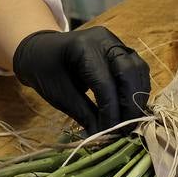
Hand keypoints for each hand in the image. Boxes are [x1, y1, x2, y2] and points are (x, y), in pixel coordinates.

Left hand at [12, 28, 149, 133]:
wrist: (39, 49)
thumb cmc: (45, 71)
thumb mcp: (59, 95)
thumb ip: (84, 114)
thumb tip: (103, 136)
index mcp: (82, 47)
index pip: (105, 82)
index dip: (111, 111)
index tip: (110, 133)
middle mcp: (104, 40)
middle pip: (128, 72)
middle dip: (130, 103)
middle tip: (126, 129)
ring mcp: (115, 42)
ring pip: (138, 69)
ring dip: (138, 97)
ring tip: (130, 121)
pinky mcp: (121, 49)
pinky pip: (137, 69)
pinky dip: (137, 90)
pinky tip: (131, 107)